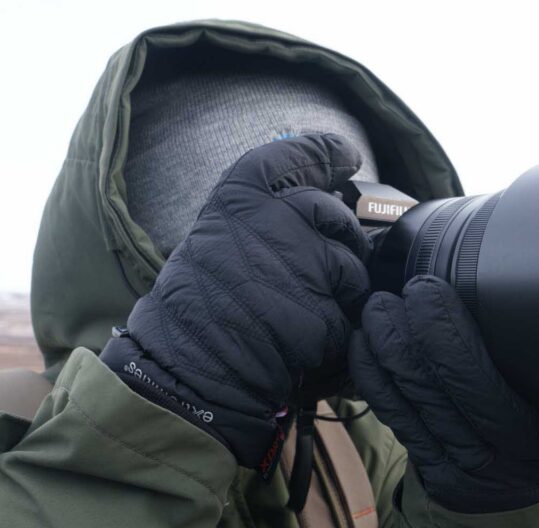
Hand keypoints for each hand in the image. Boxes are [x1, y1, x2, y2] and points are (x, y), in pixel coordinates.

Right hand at [100, 134, 370, 471]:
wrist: (187, 366)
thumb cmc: (193, 305)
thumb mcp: (213, 237)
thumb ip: (258, 215)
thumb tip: (308, 198)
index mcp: (241, 196)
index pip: (300, 154)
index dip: (327, 151)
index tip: (346, 156)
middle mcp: (278, 219)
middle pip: (336, 213)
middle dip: (340, 234)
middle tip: (325, 257)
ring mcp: (306, 265)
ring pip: (351, 266)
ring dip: (341, 287)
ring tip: (305, 307)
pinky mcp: (324, 311)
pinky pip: (348, 314)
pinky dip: (335, 329)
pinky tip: (304, 337)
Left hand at [349, 275, 538, 512]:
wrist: (538, 508)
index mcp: (526, 445)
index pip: (469, 379)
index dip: (439, 330)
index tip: (424, 288)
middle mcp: (482, 461)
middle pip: (426, 385)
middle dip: (398, 332)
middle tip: (388, 294)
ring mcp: (448, 467)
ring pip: (401, 399)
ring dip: (379, 350)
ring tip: (373, 311)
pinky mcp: (426, 468)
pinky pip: (391, 417)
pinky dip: (371, 378)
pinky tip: (362, 346)